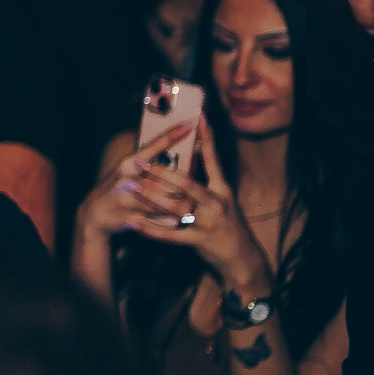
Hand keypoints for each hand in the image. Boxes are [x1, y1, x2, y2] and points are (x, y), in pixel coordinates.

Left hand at [92, 119, 270, 289]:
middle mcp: (217, 203)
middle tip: (139, 162)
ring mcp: (209, 223)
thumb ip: (207, 178)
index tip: (198, 117)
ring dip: (151, 197)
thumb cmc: (227, 222)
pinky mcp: (200, 241)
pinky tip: (134, 222)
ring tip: (131, 188)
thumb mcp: (223, 198)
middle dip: (162, 172)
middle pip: (187, 184)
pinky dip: (151, 229)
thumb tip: (194, 148)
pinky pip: (171, 235)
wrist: (242, 257)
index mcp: (223, 189)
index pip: (213, 159)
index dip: (207, 137)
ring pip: (176, 207)